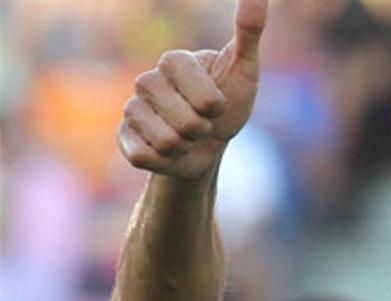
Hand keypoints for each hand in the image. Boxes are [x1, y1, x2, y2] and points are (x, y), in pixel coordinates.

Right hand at [118, 0, 267, 178]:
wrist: (208, 145)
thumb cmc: (229, 103)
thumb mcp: (245, 68)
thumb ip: (249, 31)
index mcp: (173, 61)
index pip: (205, 98)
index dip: (216, 107)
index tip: (217, 102)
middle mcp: (146, 80)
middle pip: (185, 122)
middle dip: (203, 130)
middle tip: (202, 122)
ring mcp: (132, 109)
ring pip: (167, 142)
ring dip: (186, 147)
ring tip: (187, 136)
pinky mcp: (123, 138)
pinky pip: (144, 157)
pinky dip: (166, 161)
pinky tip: (167, 151)